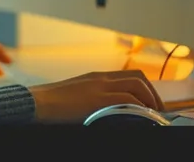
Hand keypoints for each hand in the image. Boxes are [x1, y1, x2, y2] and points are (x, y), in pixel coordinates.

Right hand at [26, 70, 163, 122]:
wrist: (35, 104)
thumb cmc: (49, 105)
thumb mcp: (75, 96)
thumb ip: (92, 98)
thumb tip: (108, 110)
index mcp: (96, 77)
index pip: (129, 75)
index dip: (145, 88)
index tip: (151, 103)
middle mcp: (101, 78)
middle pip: (138, 78)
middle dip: (153, 93)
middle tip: (158, 110)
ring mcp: (100, 87)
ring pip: (137, 86)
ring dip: (151, 100)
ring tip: (155, 115)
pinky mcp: (99, 99)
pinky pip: (128, 99)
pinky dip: (141, 107)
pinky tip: (144, 117)